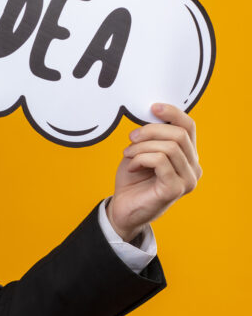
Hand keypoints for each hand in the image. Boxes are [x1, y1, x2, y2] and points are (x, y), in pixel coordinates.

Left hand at [107, 103, 200, 241]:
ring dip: (142, 147)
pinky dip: (141, 159)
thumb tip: (153, 114)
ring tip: (128, 155)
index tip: (153, 107)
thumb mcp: (142, 151)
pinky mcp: (175, 189)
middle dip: (150, 131)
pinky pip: (160, 161)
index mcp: (188, 156)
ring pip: (169, 147)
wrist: (123, 208)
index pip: (189, 127)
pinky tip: (132, 166)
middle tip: (131, 139)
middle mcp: (193, 168)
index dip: (173, 113)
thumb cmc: (133, 179)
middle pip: (179, 134)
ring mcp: (187, 180)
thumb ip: (152, 136)